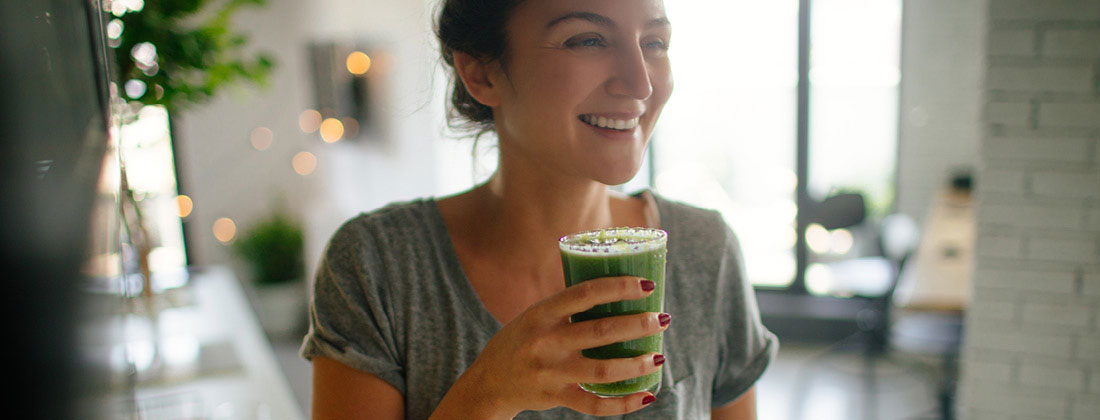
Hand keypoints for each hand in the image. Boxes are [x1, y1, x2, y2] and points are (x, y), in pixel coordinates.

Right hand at [435, 276, 669, 418]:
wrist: (489, 381)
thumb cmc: (523, 340)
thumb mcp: (536, 315)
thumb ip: (568, 306)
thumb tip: (617, 289)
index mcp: (542, 313)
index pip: (585, 294)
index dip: (618, 287)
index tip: (646, 286)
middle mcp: (546, 341)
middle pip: (601, 332)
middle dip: (638, 325)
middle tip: (662, 319)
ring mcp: (551, 372)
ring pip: (603, 369)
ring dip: (637, 363)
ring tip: (659, 356)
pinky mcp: (556, 397)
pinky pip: (595, 404)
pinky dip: (623, 403)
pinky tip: (646, 395)